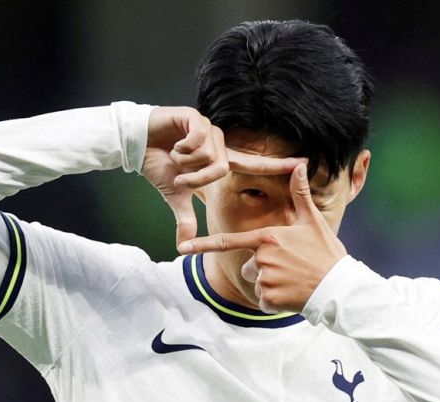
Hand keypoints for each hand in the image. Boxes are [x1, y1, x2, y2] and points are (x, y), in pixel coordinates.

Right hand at [142, 106, 303, 247]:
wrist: (136, 145)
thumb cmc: (158, 167)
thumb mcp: (175, 196)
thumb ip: (185, 218)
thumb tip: (182, 245)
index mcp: (219, 158)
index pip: (254, 163)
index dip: (277, 165)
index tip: (302, 164)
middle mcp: (218, 142)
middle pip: (222, 168)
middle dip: (198, 178)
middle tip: (181, 177)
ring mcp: (208, 128)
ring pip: (210, 155)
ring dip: (188, 163)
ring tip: (175, 157)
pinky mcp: (194, 117)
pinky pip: (198, 139)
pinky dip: (183, 148)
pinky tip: (173, 144)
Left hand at [176, 163, 347, 312]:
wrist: (340, 287)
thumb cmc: (326, 253)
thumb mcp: (313, 222)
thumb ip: (300, 194)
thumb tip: (299, 164)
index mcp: (268, 238)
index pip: (228, 241)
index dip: (203, 244)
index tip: (182, 247)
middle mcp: (262, 258)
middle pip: (248, 266)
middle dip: (264, 269)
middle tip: (290, 269)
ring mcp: (264, 279)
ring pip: (256, 283)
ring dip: (271, 285)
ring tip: (294, 280)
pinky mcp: (269, 299)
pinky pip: (263, 301)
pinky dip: (275, 301)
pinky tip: (293, 295)